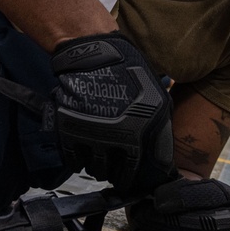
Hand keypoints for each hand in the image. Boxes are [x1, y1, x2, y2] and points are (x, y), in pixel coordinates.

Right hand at [50, 32, 176, 194]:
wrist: (93, 53)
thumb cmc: (126, 69)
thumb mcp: (155, 95)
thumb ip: (158, 125)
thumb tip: (160, 151)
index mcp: (140, 132)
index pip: (136, 171)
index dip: (132, 177)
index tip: (128, 177)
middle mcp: (116, 138)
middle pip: (113, 173)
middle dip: (114, 172)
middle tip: (112, 166)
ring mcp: (91, 136)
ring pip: (93, 168)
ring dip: (96, 165)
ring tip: (98, 156)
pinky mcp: (69, 131)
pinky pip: (73, 159)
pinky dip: (77, 160)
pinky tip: (82, 152)